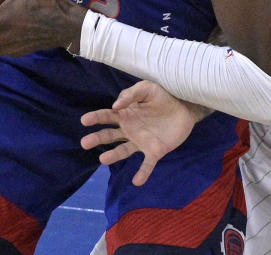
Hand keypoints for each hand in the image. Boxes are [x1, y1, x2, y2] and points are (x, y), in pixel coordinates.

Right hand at [80, 81, 206, 185]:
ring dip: (113, 156)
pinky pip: (147, 164)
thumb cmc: (163, 97)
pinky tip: (137, 182)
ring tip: (103, 159)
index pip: (107, 116)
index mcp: (126, 115)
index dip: (95, 118)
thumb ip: (131, 94)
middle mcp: (130, 130)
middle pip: (110, 136)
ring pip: (123, 151)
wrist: (185, 107)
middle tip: (85, 143)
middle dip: (97, 139)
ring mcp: (141, 142)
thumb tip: (115, 106)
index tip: (84, 120)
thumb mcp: (147, 88)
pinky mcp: (155, 151)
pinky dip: (142, 173)